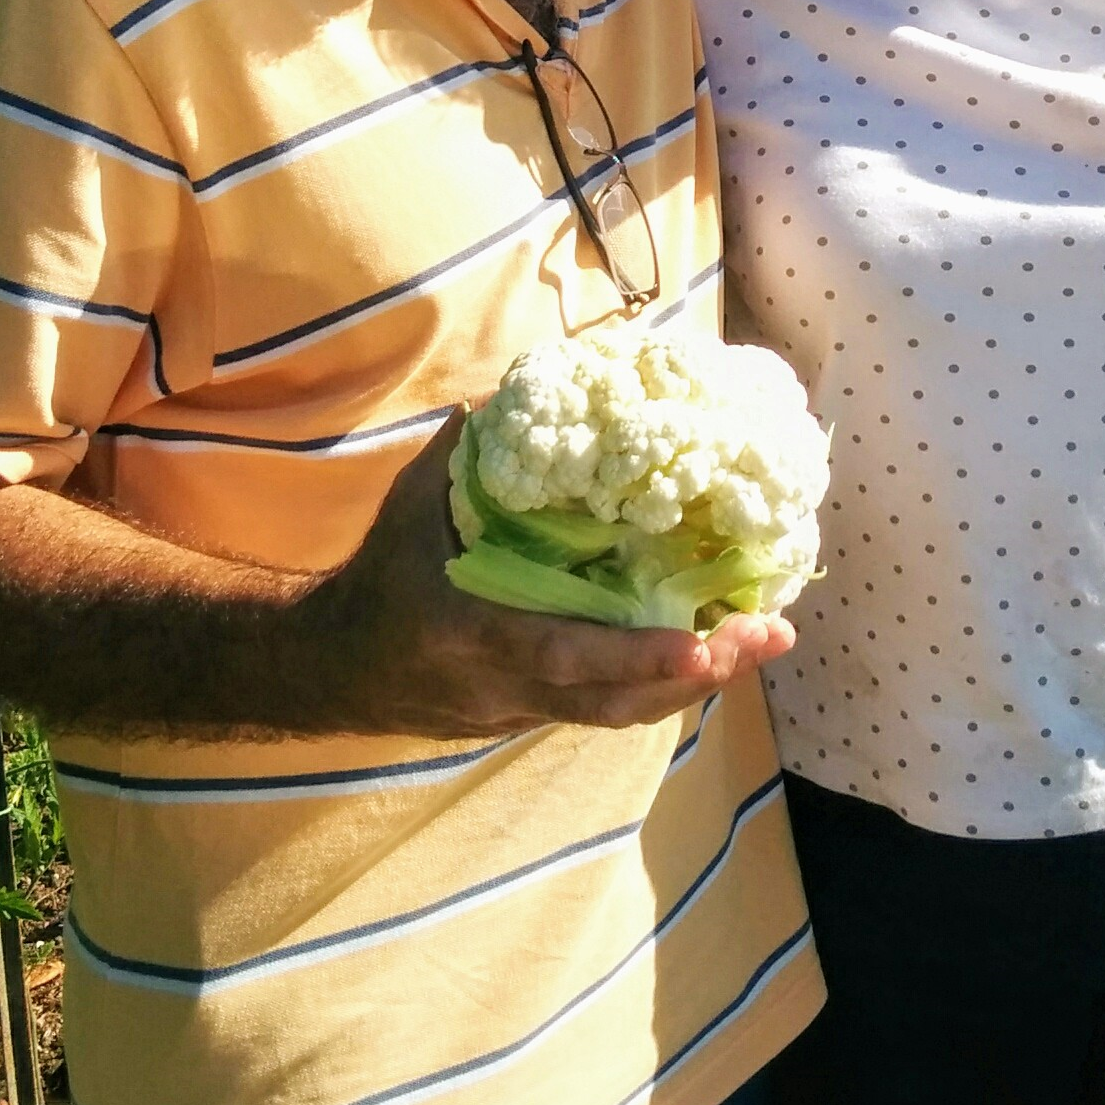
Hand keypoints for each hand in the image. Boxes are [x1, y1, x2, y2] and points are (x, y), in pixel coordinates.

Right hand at [307, 418, 793, 737]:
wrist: (336, 668)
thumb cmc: (380, 577)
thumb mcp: (410, 507)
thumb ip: (465, 454)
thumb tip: (521, 388)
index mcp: (472, 634)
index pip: (561, 654)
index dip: (633, 654)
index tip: (700, 643)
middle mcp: (507, 687)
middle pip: (617, 699)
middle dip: (698, 672)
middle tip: (769, 634)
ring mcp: (526, 709)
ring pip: (624, 711)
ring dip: (699, 682)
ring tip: (764, 640)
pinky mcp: (539, 716)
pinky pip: (613, 708)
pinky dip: (667, 685)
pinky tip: (718, 652)